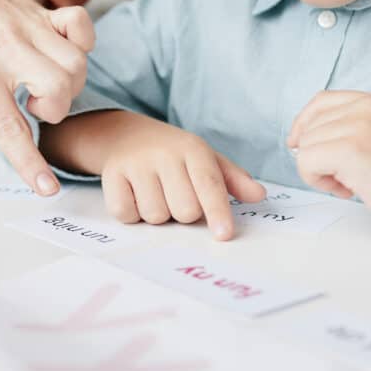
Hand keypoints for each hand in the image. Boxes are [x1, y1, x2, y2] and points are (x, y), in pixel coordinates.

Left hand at [0, 0, 94, 195]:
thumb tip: (20, 127)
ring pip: (76, 64)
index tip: (47, 188)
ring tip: (44, 80)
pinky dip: (84, 42)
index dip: (30, 162)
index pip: (9, 126)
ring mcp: (30, 27)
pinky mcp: (48, 13)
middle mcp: (7, 48)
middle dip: (56, 107)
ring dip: (69, 84)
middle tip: (34, 101)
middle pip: (59, 88)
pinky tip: (66, 50)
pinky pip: (82, 25)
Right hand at [41, 111, 266, 240]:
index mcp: (193, 149)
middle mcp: (164, 154)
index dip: (217, 212)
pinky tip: (136, 196)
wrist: (126, 135)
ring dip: (158, 214)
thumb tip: (259, 195)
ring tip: (155, 194)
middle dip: (184, 214)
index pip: (209, 185)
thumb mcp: (206, 160)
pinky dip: (132, 214)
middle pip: (184, 210)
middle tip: (177, 198)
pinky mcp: (111, 175)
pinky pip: (127, 214)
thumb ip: (233, 180)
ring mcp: (136, 164)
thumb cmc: (174, 155)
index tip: (224, 234)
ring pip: (155, 216)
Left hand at [287, 91, 370, 252]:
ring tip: (353, 185)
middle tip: (347, 179)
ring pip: (304, 147)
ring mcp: (359, 126)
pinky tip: (349, 191)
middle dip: (316, 156)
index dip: (304, 127)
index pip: (320, 103)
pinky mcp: (352, 149)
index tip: (302, 149)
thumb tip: (302, 142)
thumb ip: (352, 132)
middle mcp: (366, 107)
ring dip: (319, 172)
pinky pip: (306, 162)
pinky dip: (318, 181)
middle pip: (308, 127)